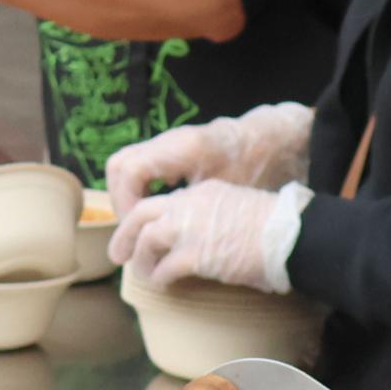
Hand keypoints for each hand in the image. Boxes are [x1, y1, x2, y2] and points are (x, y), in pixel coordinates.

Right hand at [101, 102, 314, 215]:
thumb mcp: (228, 197)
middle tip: (134, 231)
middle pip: (119, 166)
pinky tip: (156, 210)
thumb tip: (166, 248)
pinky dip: (140, 188)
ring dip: (128, 195)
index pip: (129, 171)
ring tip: (141, 225)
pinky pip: (141, 166)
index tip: (138, 230)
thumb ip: (193, 216)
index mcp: (182, 150)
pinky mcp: (172, 149)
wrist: (271, 141)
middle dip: (121, 201)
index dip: (126, 203)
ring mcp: (168, 143)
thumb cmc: (255, 169)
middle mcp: (169, 141)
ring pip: (126, 165)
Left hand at [113, 179, 300, 293]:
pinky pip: (164, 268)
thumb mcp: (241, 209)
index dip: (148, 218)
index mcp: (204, 192)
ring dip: (140, 258)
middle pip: (142, 213)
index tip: (143, 232)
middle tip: (119, 254)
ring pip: (146, 239)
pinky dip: (159, 277)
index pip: (165, 200)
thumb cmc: (277, 229)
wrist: (291, 236)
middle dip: (126, 234)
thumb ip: (218, 218)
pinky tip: (164, 284)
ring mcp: (190, 228)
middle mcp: (191, 204)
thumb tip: (211, 240)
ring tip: (143, 272)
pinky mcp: (195, 255)